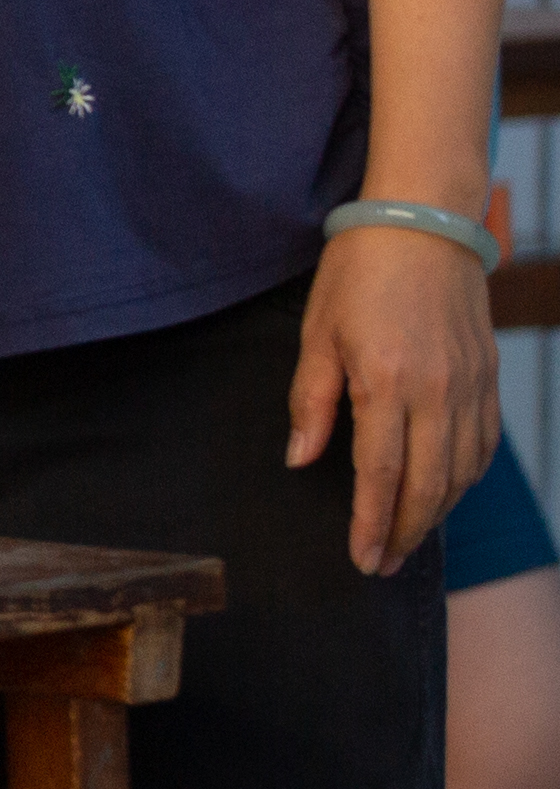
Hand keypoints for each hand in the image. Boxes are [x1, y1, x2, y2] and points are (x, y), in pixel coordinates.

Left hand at [291, 216, 498, 573]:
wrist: (424, 224)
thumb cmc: (358, 273)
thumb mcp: (317, 333)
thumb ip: (311, 402)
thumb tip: (300, 459)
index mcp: (388, 382)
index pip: (380, 473)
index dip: (372, 523)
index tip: (363, 558)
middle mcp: (439, 392)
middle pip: (428, 485)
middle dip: (405, 532)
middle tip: (384, 564)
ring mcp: (471, 386)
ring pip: (462, 472)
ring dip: (436, 512)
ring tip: (407, 538)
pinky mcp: (489, 378)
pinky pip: (483, 445)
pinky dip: (464, 479)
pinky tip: (444, 493)